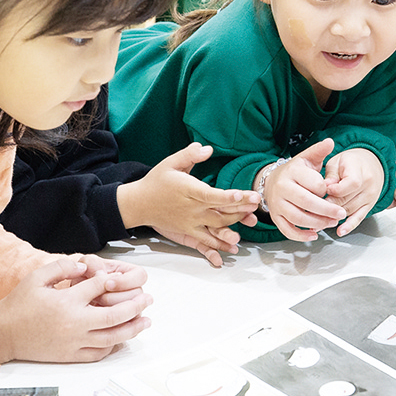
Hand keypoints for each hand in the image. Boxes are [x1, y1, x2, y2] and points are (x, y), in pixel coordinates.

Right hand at [0, 256, 151, 363]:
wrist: (3, 333)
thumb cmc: (19, 304)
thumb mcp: (37, 277)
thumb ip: (62, 266)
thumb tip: (85, 266)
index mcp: (67, 302)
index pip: (100, 287)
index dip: (112, 280)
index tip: (119, 278)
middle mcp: (74, 323)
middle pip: (115, 315)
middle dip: (136, 306)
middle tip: (148, 300)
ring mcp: (74, 341)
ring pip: (111, 337)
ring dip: (132, 329)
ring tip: (146, 321)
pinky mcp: (70, 355)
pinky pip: (98, 353)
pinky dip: (113, 347)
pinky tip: (122, 339)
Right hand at [118, 142, 259, 267]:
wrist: (139, 204)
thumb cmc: (156, 181)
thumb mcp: (170, 163)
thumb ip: (189, 155)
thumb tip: (207, 148)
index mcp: (189, 191)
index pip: (212, 195)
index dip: (229, 196)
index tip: (243, 194)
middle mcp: (192, 209)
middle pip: (220, 211)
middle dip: (241, 208)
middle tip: (257, 203)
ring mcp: (191, 222)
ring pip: (216, 226)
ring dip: (234, 224)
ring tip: (251, 221)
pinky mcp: (188, 232)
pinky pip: (206, 240)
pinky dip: (219, 245)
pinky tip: (233, 246)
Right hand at [260, 139, 347, 241]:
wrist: (272, 181)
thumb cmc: (295, 171)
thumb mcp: (306, 158)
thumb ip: (319, 151)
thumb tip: (331, 142)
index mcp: (292, 171)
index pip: (314, 184)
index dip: (326, 190)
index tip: (332, 192)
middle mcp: (282, 188)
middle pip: (307, 202)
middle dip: (327, 210)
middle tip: (341, 214)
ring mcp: (277, 204)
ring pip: (298, 218)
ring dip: (317, 223)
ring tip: (331, 223)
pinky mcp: (275, 217)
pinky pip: (287, 230)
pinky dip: (301, 236)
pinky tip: (314, 235)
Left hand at [322, 147, 383, 236]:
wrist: (371, 164)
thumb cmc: (351, 162)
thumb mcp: (338, 161)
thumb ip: (331, 174)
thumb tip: (325, 186)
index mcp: (359, 171)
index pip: (348, 184)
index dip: (334, 190)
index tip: (322, 192)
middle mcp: (368, 185)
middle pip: (346, 200)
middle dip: (328, 207)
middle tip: (312, 212)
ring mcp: (369, 197)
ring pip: (350, 210)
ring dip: (334, 218)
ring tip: (318, 224)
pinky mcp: (369, 206)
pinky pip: (359, 218)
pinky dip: (349, 226)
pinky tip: (340, 231)